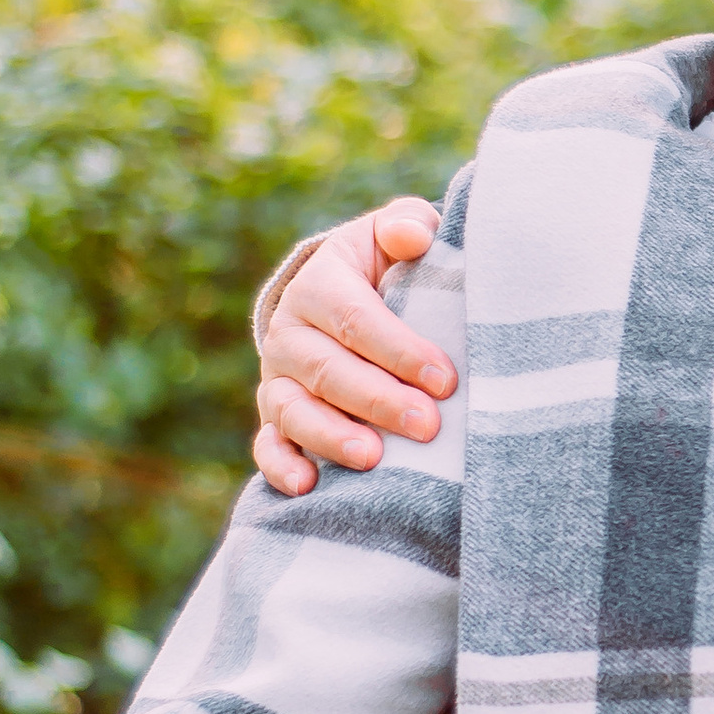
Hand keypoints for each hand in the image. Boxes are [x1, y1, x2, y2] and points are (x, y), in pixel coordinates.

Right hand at [253, 200, 455, 495]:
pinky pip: (268, 446)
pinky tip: (307, 487)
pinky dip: (280, 467)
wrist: (344, 299)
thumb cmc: (386, 267)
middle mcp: (290, 333)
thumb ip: (406, 225)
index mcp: (319, 285)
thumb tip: (413, 237)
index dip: (399, 350)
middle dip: (378, 400)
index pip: (356, 320)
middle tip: (427, 425)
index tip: (445, 378)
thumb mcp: (394, 236)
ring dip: (330, 436)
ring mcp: (279, 379)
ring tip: (372, 458)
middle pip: (329, 371)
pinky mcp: (275, 419)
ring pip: (294, 411)